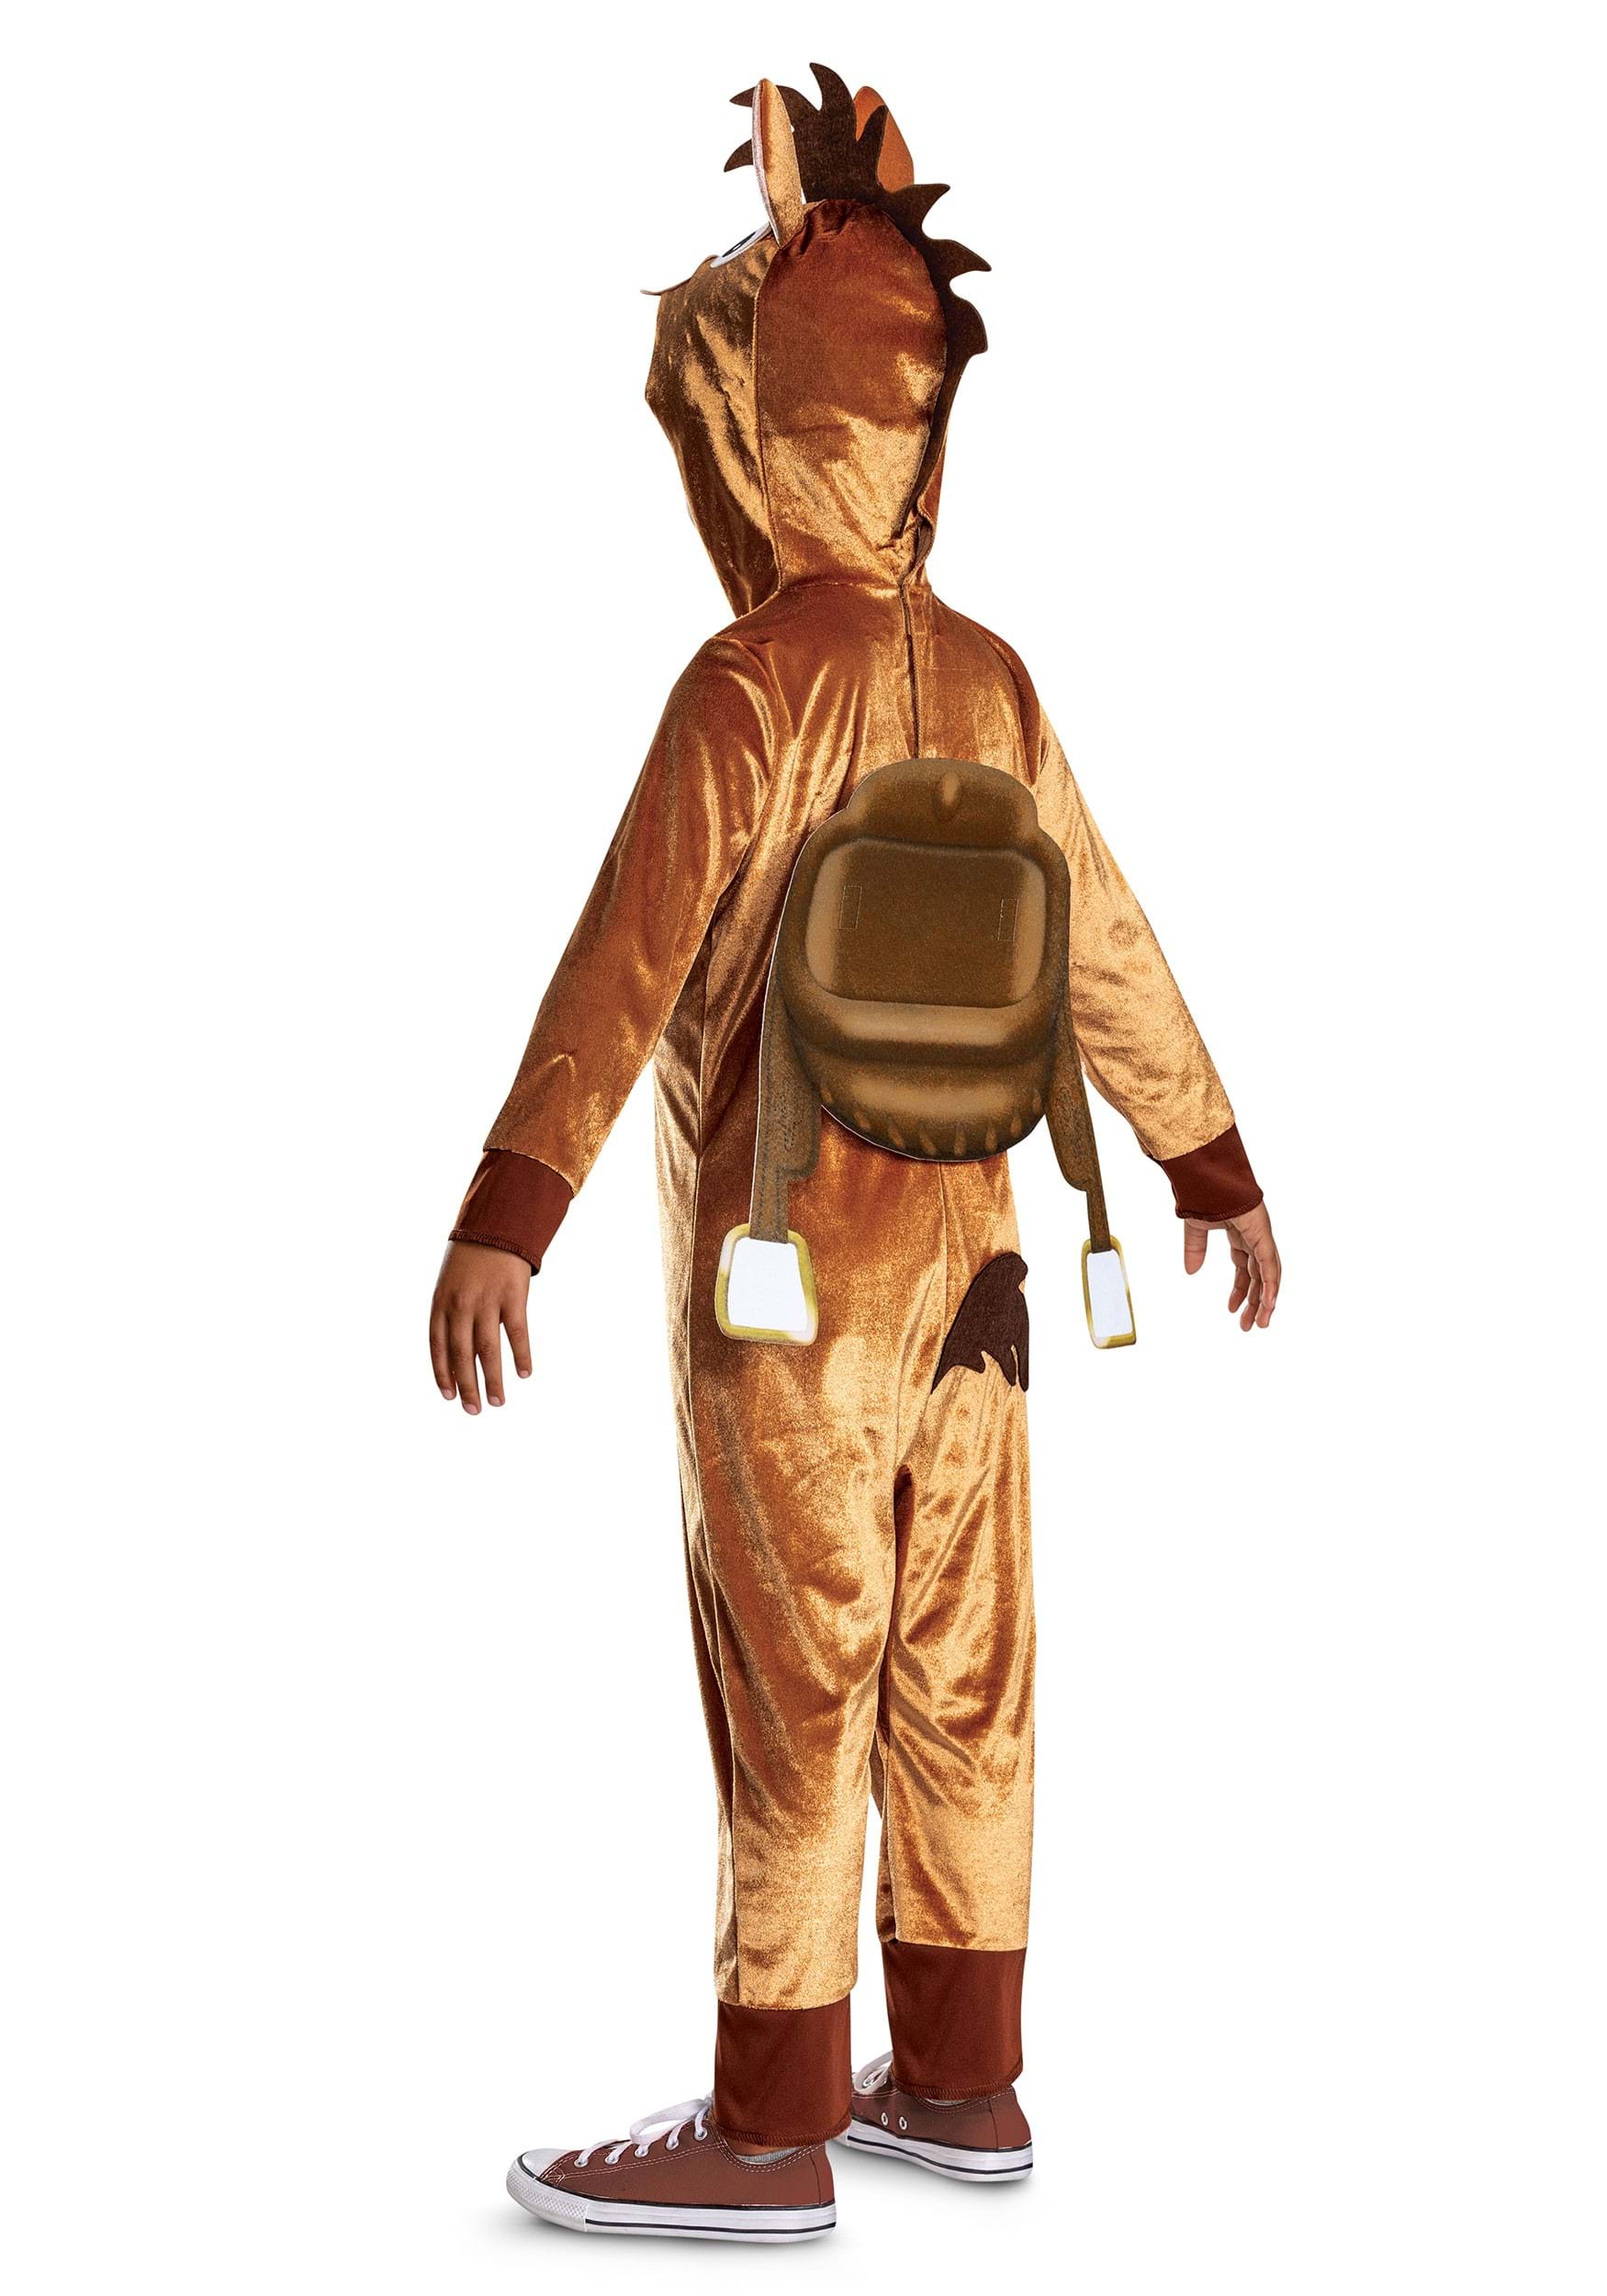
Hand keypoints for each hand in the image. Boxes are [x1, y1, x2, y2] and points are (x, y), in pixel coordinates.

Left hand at [429, 1241, 532, 1411]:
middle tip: (473, 1411)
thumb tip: (460, 1355)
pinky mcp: (513, 1295)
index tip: (450, 1396)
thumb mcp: (449, 1284)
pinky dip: (520, 1355)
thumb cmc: (471, 1259)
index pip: (438, 1347)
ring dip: (492, 1379)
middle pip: (462, 1354)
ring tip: (497, 1402)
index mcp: (441, 1302)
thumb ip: (451, 1316)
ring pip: (488, 1349)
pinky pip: (517, 1332)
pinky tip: (524, 1373)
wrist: (496, 1224)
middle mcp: (461, 1304)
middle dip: (467, 1385)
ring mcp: (487, 1300)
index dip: (442, 1374)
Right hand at [1183, 1200, 1280, 1331]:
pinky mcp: (1262, 1233)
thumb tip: (1191, 1272)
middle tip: (1251, 1325)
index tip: (1232, 1309)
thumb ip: (1195, 1250)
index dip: (1241, 1291)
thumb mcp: (1195, 1229)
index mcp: (1241, 1234)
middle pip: (1259, 1276)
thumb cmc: (1203, 1193)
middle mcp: (1255, 1237)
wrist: (1204, 1176)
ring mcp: (1261, 1235)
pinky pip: (1269, 1264)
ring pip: (1268, 1275)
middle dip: (1255, 1301)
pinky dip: (1270, 1284)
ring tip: (1261, 1323)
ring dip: (1266, 1300)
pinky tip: (1268, 1304)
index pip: (1245, 1269)